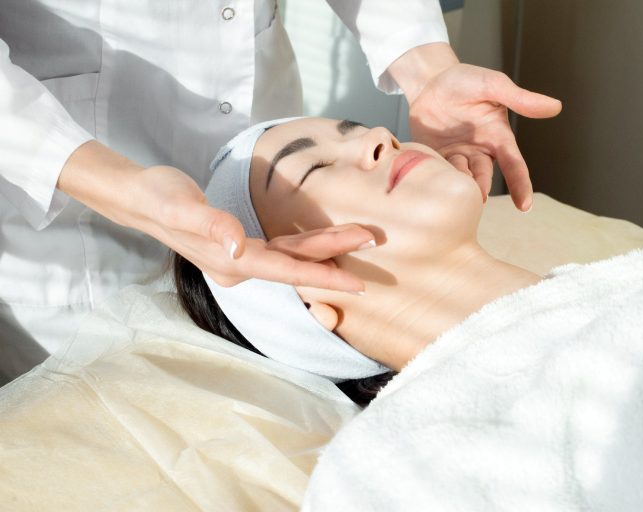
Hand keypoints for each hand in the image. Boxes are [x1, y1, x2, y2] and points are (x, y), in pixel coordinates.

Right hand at [58, 142, 374, 292]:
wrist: (139, 197)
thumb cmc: (158, 197)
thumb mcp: (181, 208)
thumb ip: (211, 226)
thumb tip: (237, 248)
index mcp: (230, 261)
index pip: (285, 270)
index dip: (321, 275)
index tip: (356, 282)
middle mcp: (239, 265)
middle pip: (296, 263)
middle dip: (335, 256)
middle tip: (373, 243)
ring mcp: (241, 258)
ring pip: (292, 256)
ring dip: (326, 248)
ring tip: (360, 237)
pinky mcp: (242, 246)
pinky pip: (282, 249)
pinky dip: (307, 245)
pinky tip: (327, 241)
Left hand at [409, 62, 561, 209]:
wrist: (430, 80)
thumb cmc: (466, 80)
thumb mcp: (493, 85)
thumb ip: (520, 99)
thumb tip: (556, 107)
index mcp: (498, 137)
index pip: (514, 165)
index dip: (520, 185)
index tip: (524, 206)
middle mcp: (480, 151)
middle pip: (485, 176)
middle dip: (482, 186)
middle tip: (478, 195)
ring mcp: (457, 156)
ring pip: (462, 176)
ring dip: (461, 182)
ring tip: (457, 185)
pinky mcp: (436, 157)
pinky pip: (438, 170)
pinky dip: (439, 175)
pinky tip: (436, 177)